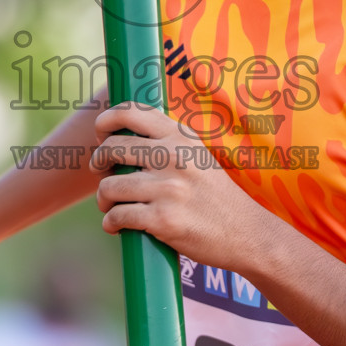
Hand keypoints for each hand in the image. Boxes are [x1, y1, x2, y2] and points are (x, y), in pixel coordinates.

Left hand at [91, 102, 284, 272]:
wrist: (247, 233)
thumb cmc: (216, 196)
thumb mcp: (198, 157)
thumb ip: (169, 143)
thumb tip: (123, 136)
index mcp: (181, 137)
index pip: (131, 112)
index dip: (106, 121)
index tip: (102, 135)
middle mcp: (174, 157)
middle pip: (111, 148)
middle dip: (98, 163)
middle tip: (102, 174)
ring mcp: (168, 189)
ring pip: (109, 186)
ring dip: (103, 199)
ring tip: (109, 206)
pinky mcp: (162, 220)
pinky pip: (117, 216)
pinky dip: (110, 223)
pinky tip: (116, 225)